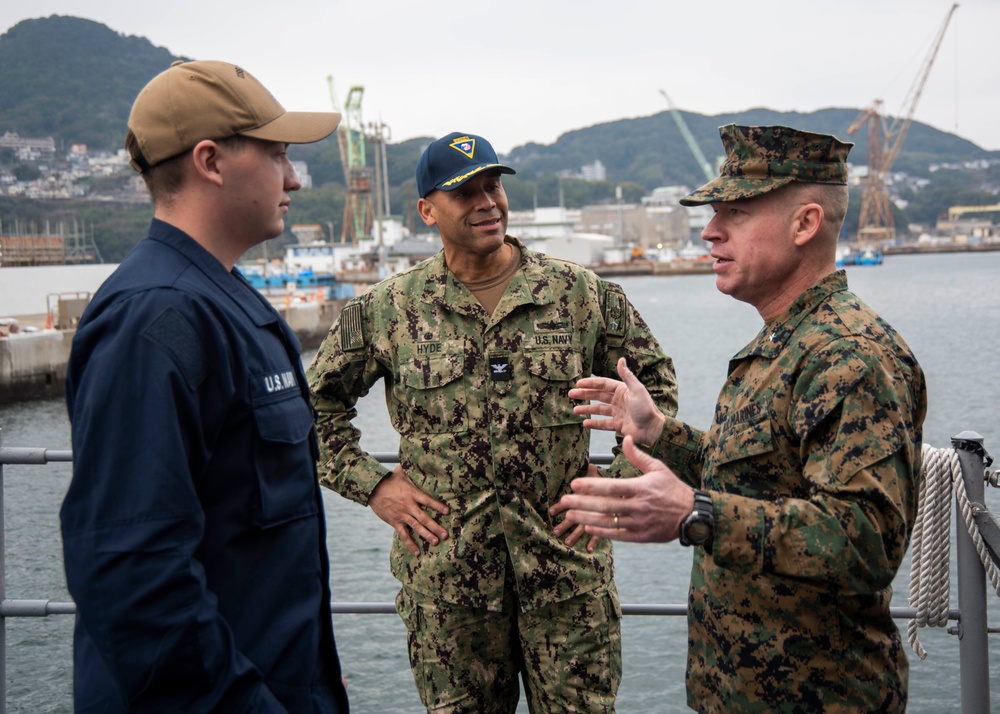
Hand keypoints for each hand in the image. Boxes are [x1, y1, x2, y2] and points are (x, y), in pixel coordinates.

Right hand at [367, 465, 449, 556]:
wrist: (372, 490)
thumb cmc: (388, 480)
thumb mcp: (401, 472)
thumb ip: (413, 470)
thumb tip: (419, 459)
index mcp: (412, 494)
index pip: (427, 500)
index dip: (437, 506)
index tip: (447, 511)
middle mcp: (408, 506)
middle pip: (424, 518)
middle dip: (435, 527)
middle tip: (445, 534)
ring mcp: (401, 515)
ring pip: (416, 527)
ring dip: (426, 535)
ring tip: (435, 542)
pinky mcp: (395, 522)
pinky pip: (403, 535)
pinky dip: (410, 544)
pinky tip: (417, 552)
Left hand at [555, 437, 693, 542]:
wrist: (692, 515)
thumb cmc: (672, 489)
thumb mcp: (658, 468)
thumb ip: (637, 455)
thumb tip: (625, 438)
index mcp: (641, 488)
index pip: (612, 487)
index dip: (591, 486)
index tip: (574, 484)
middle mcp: (639, 506)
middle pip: (605, 506)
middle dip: (582, 504)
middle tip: (563, 501)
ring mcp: (640, 523)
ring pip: (609, 522)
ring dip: (587, 519)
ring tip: (570, 515)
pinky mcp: (642, 536)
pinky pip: (618, 535)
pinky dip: (602, 532)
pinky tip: (588, 527)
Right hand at [569, 357, 664, 445]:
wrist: (653, 429)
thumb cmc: (646, 408)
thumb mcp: (636, 390)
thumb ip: (627, 375)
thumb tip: (621, 359)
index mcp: (622, 390)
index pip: (603, 384)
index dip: (590, 383)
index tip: (578, 383)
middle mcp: (619, 400)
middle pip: (598, 396)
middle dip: (584, 394)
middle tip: (571, 394)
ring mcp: (618, 413)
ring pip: (599, 410)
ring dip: (587, 409)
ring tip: (575, 410)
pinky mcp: (618, 425)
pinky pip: (603, 424)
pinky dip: (594, 424)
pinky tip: (585, 423)